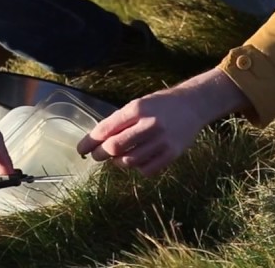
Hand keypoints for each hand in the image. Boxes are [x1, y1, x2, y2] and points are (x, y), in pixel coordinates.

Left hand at [76, 68, 249, 176]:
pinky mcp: (172, 153)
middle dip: (100, 154)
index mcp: (138, 108)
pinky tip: (136, 161)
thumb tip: (96, 140)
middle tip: (97, 156)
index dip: (90, 141)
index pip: (106, 128)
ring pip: (129, 161)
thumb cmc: (161, 104)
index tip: (81, 149)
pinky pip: (146, 169)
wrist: (193, 104)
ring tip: (117, 158)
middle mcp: (149, 124)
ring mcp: (162, 140)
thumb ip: (120, 121)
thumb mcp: (139, 104)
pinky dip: (137, 168)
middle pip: (114, 147)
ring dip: (118, 162)